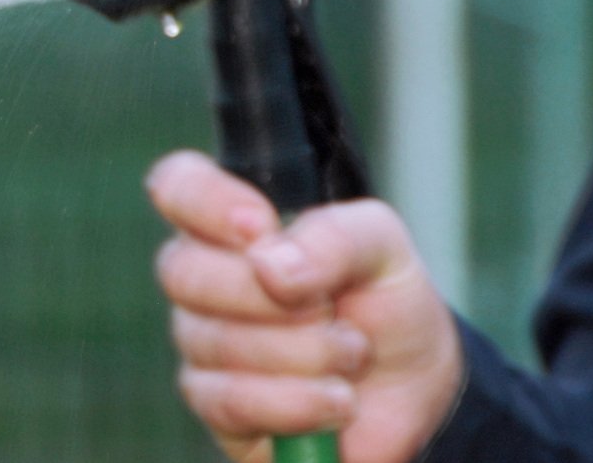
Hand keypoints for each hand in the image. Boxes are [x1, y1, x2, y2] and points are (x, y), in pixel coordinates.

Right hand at [145, 150, 463, 462]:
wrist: (415, 390)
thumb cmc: (385, 301)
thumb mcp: (383, 249)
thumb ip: (334, 238)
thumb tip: (267, 264)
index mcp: (232, 221)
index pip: (177, 186)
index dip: (206, 201)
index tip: (263, 226)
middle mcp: (204, 276)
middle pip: (182, 272)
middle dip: (270, 298)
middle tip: (332, 309)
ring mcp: (202, 341)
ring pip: (213, 342)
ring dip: (301, 353)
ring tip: (351, 356)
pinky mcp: (216, 406)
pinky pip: (228, 402)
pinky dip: (294, 402)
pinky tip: (335, 401)